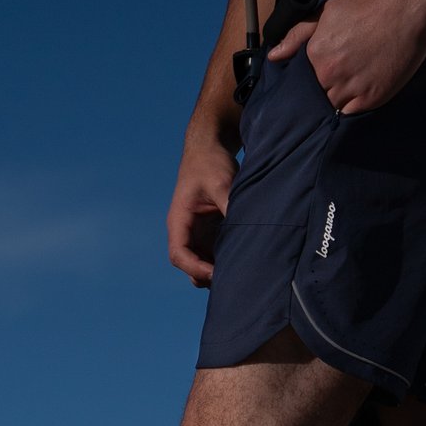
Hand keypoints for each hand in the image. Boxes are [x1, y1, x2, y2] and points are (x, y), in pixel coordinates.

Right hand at [166, 139, 233, 287]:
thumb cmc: (210, 162)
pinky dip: (227, 261)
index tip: (217, 273)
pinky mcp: (212, 231)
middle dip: (207, 276)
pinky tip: (246, 261)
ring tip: (242, 272)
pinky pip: (216, 254)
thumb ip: (229, 206)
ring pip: (203, 263)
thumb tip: (245, 228)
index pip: (179, 255)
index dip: (196, 268)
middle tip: (235, 278)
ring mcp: (199, 233)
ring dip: (218, 271)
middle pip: (190, 266)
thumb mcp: (221, 182)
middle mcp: (186, 231)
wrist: (210, 147)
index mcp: (179, 221)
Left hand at [264, 0, 425, 114]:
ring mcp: (352, 88)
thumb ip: (297, 35)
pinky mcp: (373, 97)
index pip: (302, 80)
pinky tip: (357, 97)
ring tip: (346, 90)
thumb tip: (274, 56)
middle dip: (322, 92)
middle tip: (335, 83)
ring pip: (333, 107)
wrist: (407, 7)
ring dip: (336, 102)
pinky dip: (352, 108)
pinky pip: (353, 114)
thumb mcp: (326, 12)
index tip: (320, 76)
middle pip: (317, 96)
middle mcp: (330, 74)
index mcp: (315, 54)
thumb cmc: (368, 5)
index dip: (309, 80)